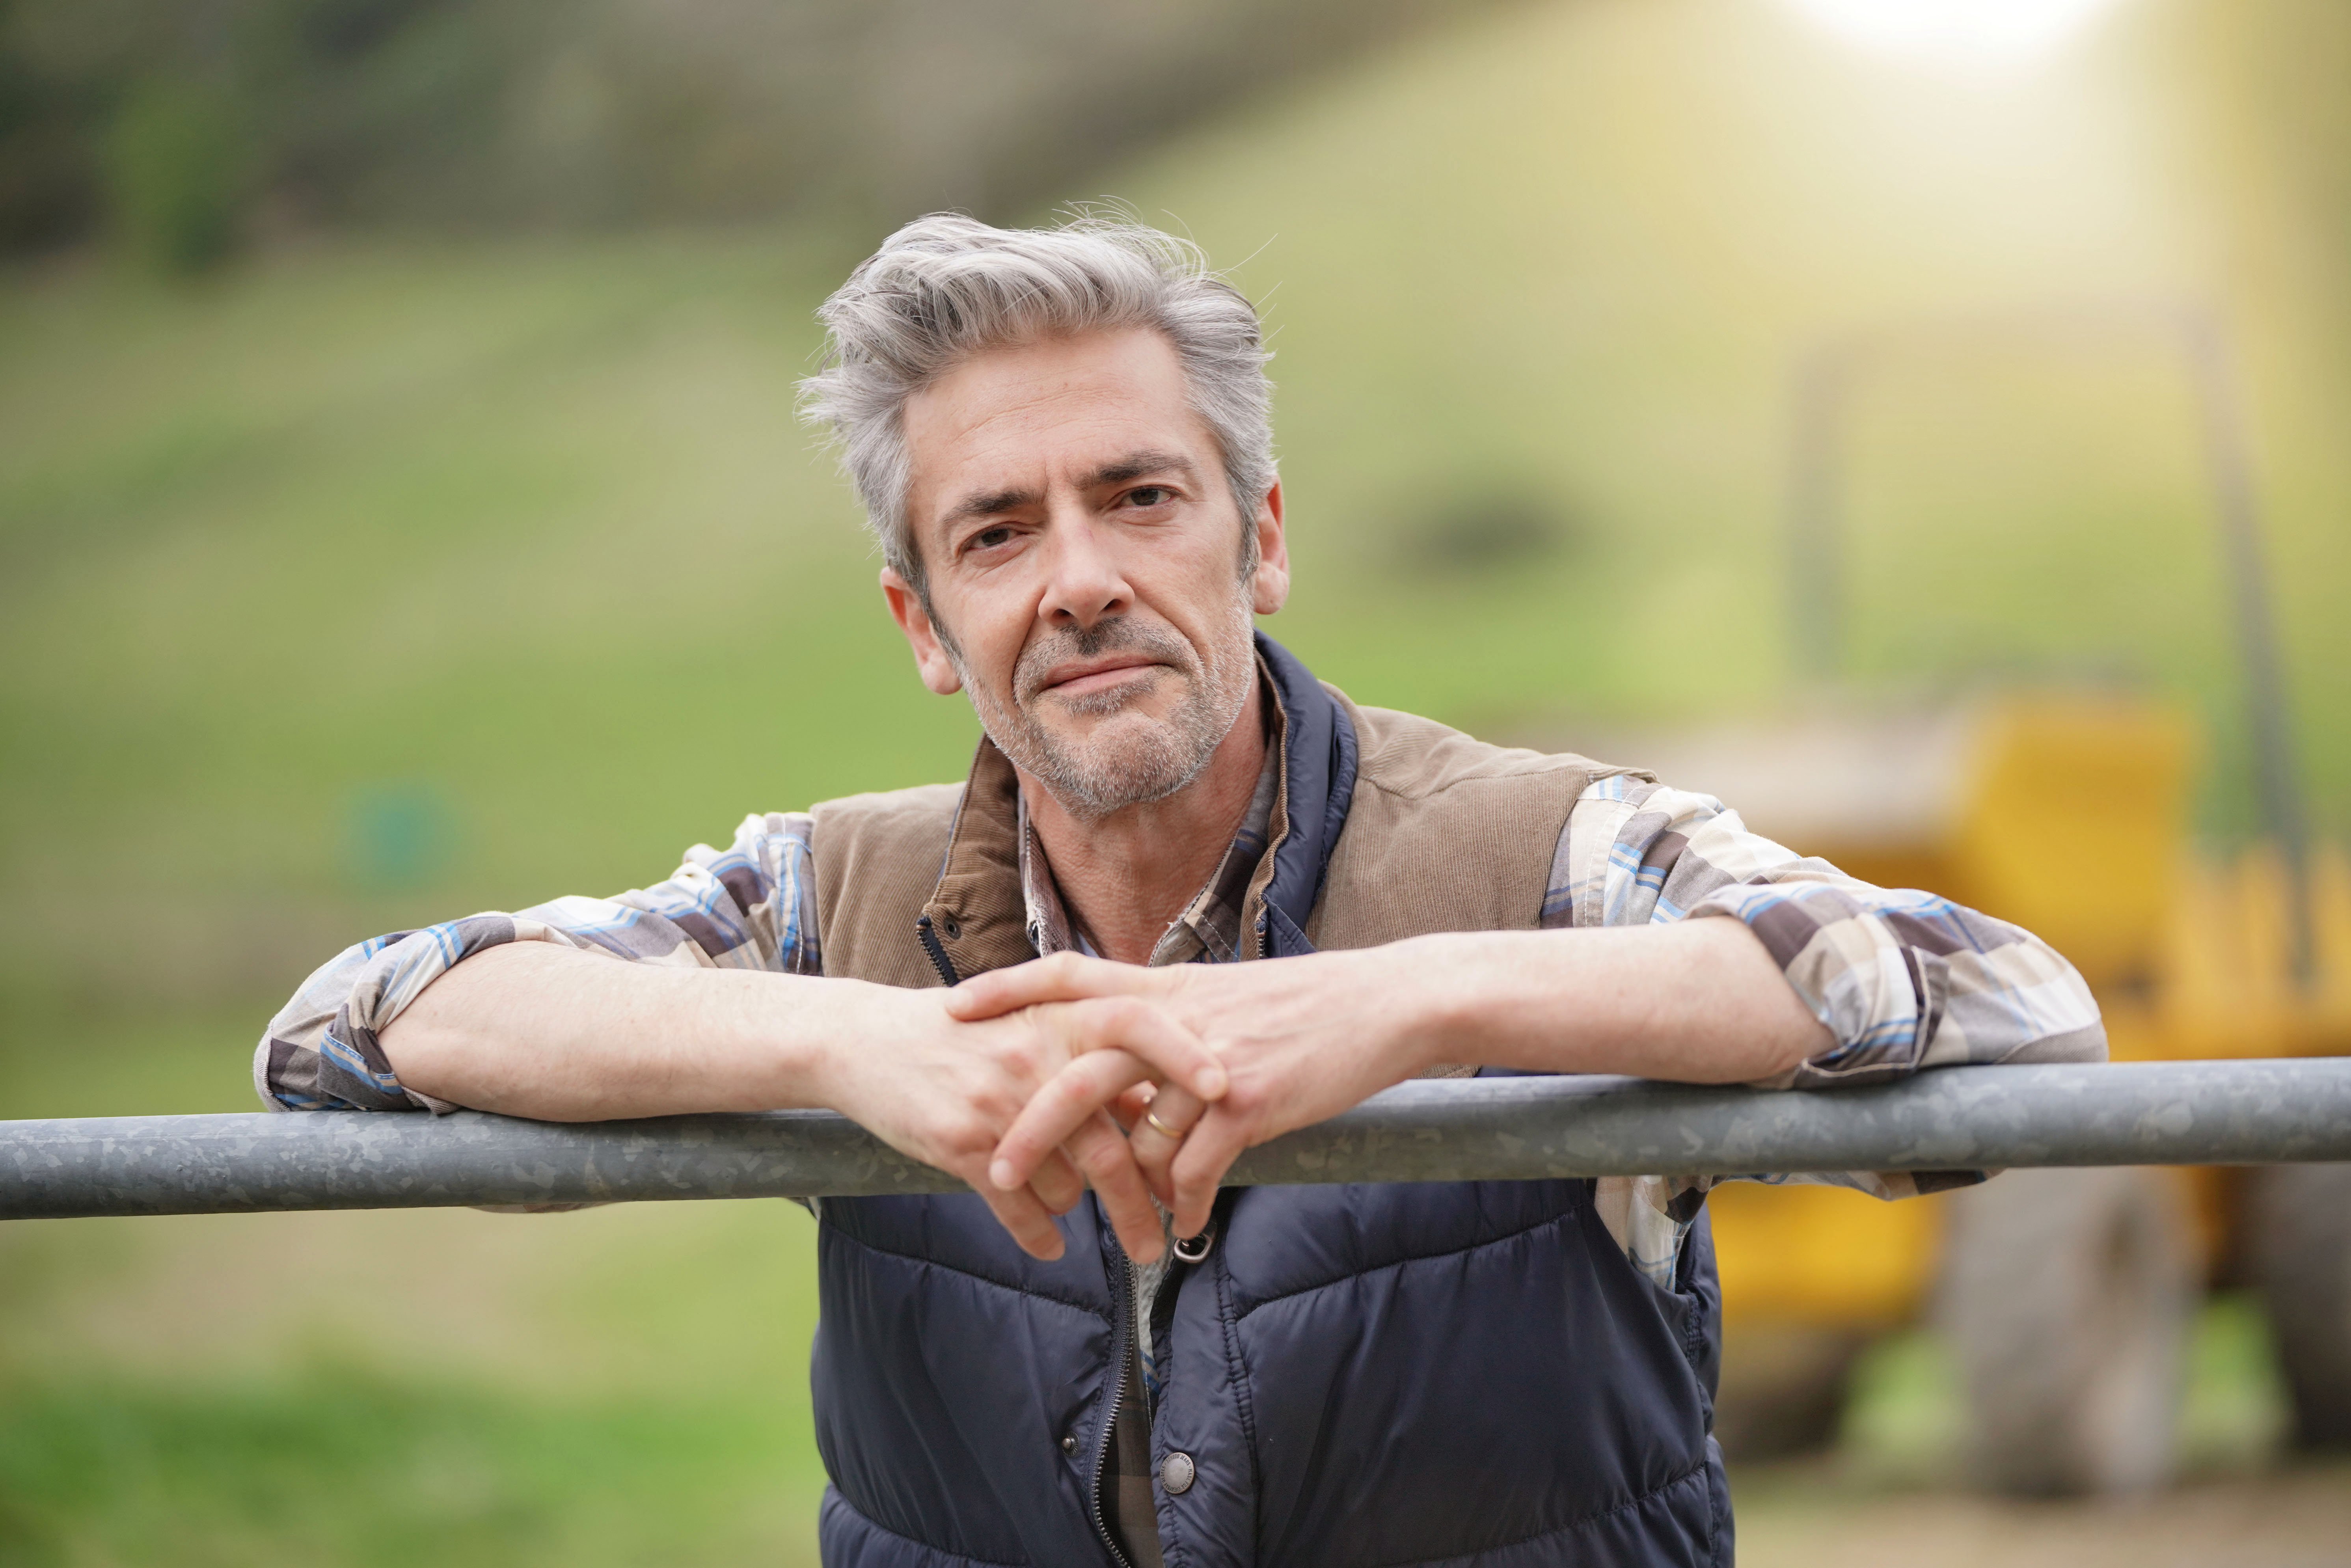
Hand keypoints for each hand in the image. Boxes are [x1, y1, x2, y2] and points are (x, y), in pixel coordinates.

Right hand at [817, 982, 1228, 1262]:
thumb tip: (1159, 1110)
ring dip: (1078, 1206)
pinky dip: (1038, 1232)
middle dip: (1142, 1203)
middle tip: (1161, 1246)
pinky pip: (1019, 1206)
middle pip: (1110, 1143)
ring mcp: (999, 1101)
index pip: (1136, 1025)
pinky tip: (1047, 1245)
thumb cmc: (962, 1035)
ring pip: (1068, 1181)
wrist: (867, 1041)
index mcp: (1058, 1019)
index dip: (1184, 1054)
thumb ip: (1091, 1062)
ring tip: (1088, 1220)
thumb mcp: (1028, 1028)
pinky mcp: (962, 1142)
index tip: (1225, 1091)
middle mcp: (1034, 1057)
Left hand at [946, 950, 1433, 1237]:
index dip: (1008, 989)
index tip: (955, 1006)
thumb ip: (1171, 1032)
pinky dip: (1182, 1204)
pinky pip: (1193, 1170)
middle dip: (1030, 1129)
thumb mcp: (1227, 1002)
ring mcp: (1210, 1064)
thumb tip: (1136, 1080)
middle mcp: (1177, 1021)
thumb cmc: (1306, 1010)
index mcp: (1166, 990)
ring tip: (1133, 1216)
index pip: (1068, 975)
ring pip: (1139, 1136)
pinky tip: (1185, 1225)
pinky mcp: (1248, 1101)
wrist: (1383, 1005)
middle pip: (1079, 1074)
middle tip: (996, 1175)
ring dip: (1128, 1186)